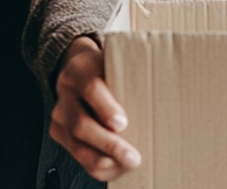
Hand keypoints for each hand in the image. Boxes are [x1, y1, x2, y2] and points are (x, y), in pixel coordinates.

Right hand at [51, 36, 141, 179]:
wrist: (77, 65)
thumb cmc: (107, 63)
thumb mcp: (118, 57)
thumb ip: (132, 69)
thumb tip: (168, 85)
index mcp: (82, 69)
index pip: (91, 88)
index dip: (106, 107)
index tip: (123, 124)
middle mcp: (66, 92)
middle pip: (81, 124)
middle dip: (108, 144)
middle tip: (133, 157)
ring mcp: (59, 114)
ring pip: (76, 144)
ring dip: (103, 161)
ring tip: (127, 165)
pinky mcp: (58, 131)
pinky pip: (74, 153)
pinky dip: (96, 165)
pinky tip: (116, 169)